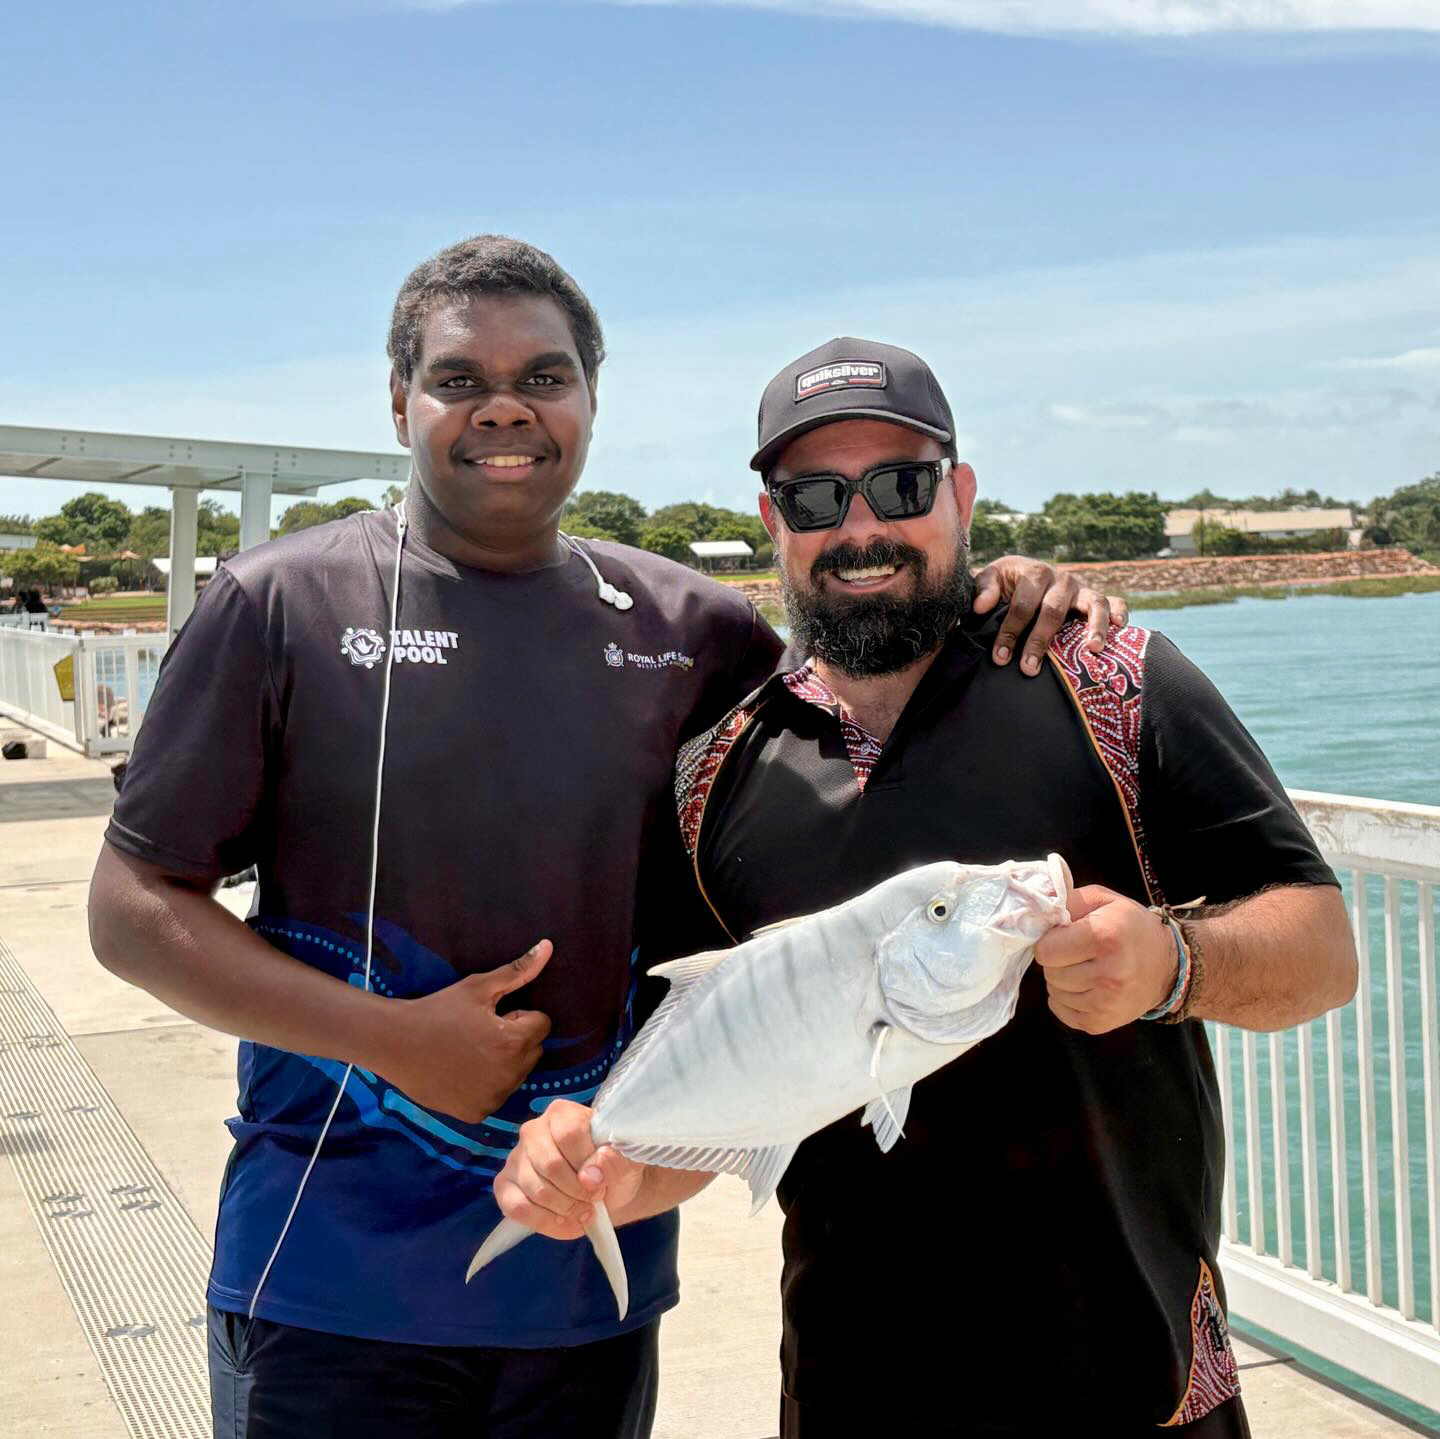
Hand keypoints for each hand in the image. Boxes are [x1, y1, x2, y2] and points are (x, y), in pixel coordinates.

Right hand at [380, 942, 553, 1121]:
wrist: (395, 1043)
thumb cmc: (439, 1010)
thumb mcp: (479, 987)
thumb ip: (518, 971)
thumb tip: (548, 946)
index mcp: (514, 1043)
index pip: (542, 1024)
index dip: (518, 1016)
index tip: (491, 1016)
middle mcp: (510, 1075)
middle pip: (533, 1051)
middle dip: (515, 1040)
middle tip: (481, 1033)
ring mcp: (493, 1098)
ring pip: (517, 1075)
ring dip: (504, 1064)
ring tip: (470, 1052)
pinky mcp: (477, 1114)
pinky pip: (496, 1096)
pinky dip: (486, 1086)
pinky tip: (462, 1073)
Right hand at [493, 1100, 646, 1239]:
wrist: (607, 1192)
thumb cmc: (613, 1169)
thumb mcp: (625, 1162)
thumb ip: (614, 1161)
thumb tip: (591, 1174)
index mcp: (562, 1114)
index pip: (568, 1133)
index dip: (586, 1163)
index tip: (601, 1182)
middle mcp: (533, 1130)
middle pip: (549, 1164)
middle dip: (576, 1191)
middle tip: (593, 1200)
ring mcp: (516, 1158)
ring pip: (534, 1188)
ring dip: (563, 1208)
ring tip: (582, 1211)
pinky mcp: (505, 1186)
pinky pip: (515, 1207)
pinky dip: (543, 1221)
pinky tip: (563, 1221)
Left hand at [972, 556, 1128, 674]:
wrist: (1022, 575)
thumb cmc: (1006, 584)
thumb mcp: (991, 580)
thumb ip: (984, 589)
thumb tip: (979, 607)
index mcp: (1034, 572)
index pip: (1022, 605)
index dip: (1010, 631)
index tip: (1000, 658)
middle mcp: (1061, 579)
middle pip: (1052, 611)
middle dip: (1039, 641)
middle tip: (1028, 669)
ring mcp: (1081, 589)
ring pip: (1093, 604)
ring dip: (1094, 626)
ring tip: (1092, 650)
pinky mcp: (1094, 599)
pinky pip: (1115, 603)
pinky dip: (1120, 613)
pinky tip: (1120, 629)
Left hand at [1033, 886, 1175, 1034]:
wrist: (1169, 966)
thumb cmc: (1131, 927)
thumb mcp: (1104, 900)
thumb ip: (1067, 900)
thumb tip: (1035, 911)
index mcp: (1105, 938)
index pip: (1045, 950)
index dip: (1051, 941)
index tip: (1065, 936)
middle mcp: (1107, 974)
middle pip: (1049, 972)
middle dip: (1057, 960)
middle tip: (1078, 953)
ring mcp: (1106, 1004)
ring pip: (1054, 991)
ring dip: (1062, 979)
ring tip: (1086, 968)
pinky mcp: (1101, 1023)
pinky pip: (1061, 1011)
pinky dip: (1066, 999)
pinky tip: (1086, 987)